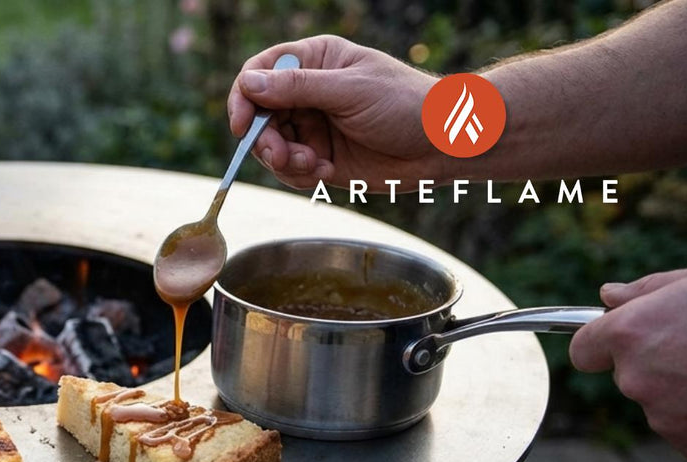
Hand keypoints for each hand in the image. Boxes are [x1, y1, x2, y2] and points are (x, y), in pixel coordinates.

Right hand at [227, 35, 441, 189]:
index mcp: (315, 61)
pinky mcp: (320, 156)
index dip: (244, 97)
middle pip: (260, 115)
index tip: (243, 124)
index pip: (261, 72)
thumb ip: (297, 88)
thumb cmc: (405, 104)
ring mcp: (313, 125)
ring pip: (271, 145)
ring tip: (312, 166)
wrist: (443, 145)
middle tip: (283, 157)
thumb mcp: (349, 90)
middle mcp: (308, 92)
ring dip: (284, 161)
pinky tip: (325, 172)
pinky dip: (299, 175)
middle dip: (266, 140)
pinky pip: (290, 169)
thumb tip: (248, 83)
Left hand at [569, 269, 686, 456]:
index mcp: (630, 334)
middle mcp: (637, 377)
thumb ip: (647, 291)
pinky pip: (684, 427)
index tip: (624, 341)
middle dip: (655, 364)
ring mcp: (662, 415)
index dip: (603, 345)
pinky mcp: (686, 443)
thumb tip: (608, 295)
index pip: (584, 351)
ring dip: (682, 390)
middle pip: (628, 375)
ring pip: (659, 402)